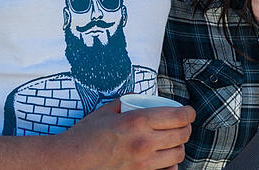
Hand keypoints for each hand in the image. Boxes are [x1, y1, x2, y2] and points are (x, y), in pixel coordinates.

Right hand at [54, 101, 194, 169]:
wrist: (69, 161)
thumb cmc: (85, 136)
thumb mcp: (107, 111)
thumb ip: (128, 102)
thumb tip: (142, 96)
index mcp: (138, 121)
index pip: (179, 117)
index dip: (189, 113)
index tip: (188, 112)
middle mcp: (144, 143)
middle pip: (182, 136)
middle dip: (186, 129)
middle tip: (181, 126)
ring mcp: (143, 164)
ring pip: (178, 155)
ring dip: (178, 147)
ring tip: (172, 142)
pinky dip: (169, 165)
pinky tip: (163, 159)